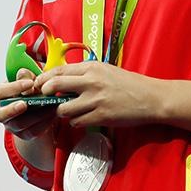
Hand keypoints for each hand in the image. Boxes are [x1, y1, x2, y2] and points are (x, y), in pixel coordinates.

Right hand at [0, 69, 56, 139]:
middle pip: (1, 115)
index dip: (13, 88)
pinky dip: (44, 122)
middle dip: (13, 109)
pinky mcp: (24, 134)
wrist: (36, 104)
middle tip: (25, 104)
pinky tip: (53, 112)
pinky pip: (33, 131)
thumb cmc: (28, 88)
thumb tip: (24, 76)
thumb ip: (24, 76)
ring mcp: (11, 126)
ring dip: (35, 114)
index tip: (30, 83)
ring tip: (49, 105)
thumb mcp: (26, 78)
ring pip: (19, 125)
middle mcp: (0, 112)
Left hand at [35, 61, 159, 127]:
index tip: (39, 85)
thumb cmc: (127, 83)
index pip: (58, 71)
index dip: (43, 79)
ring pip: (63, 108)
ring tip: (68, 111)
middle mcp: (91, 82)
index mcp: (91, 68)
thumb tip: (60, 78)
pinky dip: (75, 122)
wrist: (151, 98)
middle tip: (46, 99)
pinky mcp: (102, 116)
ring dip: (61, 112)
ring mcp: (96, 100)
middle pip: (54, 85)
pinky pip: (77, 122)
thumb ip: (83, 73)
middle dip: (45, 94)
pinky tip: (82, 119)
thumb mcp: (104, 70)